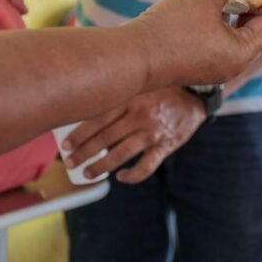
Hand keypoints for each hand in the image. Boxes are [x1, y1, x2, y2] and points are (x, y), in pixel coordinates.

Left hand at [62, 88, 205, 183]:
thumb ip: (120, 95)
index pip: (98, 119)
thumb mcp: (140, 84)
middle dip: (84, 153)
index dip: (79, 134)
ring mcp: (152, 132)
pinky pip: (146, 165)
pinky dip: (132, 175)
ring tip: (89, 173)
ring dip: (102, 166)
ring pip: (121, 154)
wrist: (196, 95)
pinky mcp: (166, 145)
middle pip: (105, 138)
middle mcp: (139, 116)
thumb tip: (89, 108)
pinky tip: (121, 177)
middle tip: (70, 163)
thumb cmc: (163, 89)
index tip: (65, 145)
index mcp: (130, 99)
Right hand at [129, 0, 261, 86]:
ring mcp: (212, 63)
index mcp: (243, 53)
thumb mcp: (203, 1)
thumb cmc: (172, 32)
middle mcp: (232, 62)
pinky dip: (216, 14)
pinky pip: (214, 33)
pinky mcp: (194, 60)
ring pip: (232, 29)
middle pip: (254, 27)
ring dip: (233, 5)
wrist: (131, 58)